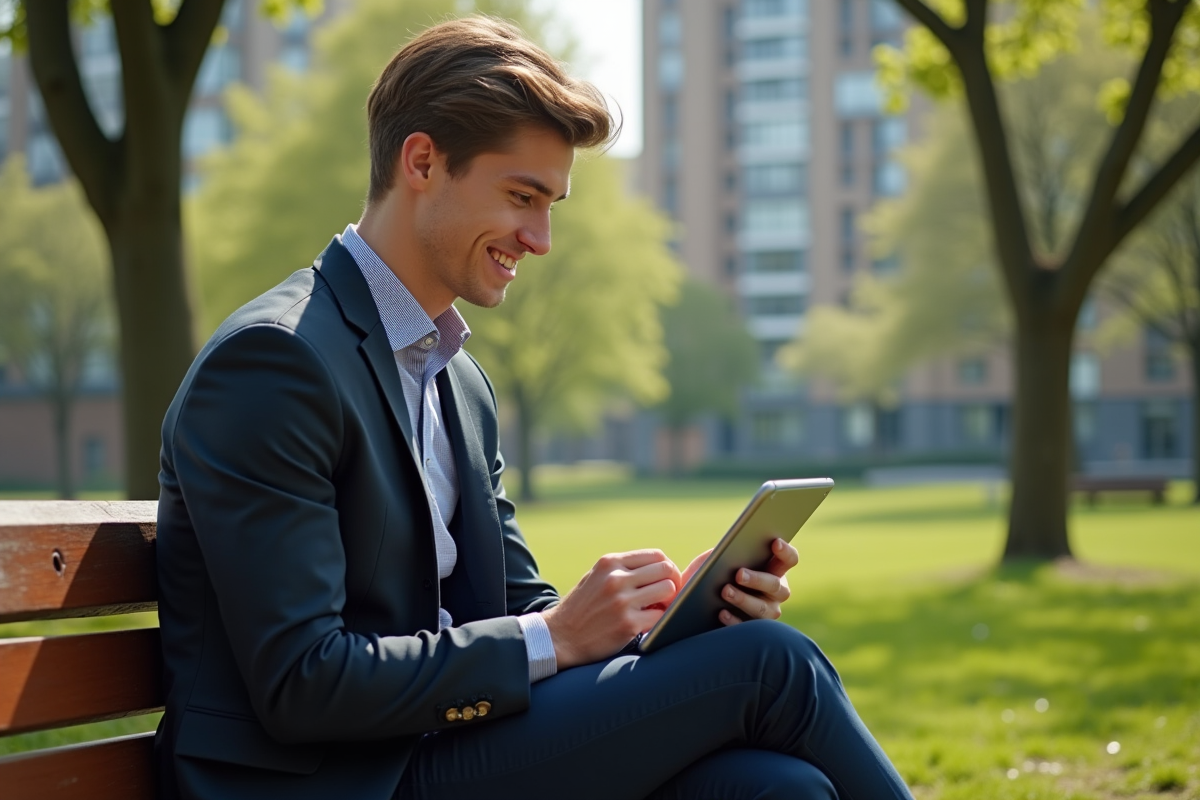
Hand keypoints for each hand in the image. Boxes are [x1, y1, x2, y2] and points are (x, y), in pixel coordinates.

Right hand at [541, 550, 681, 669]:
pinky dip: (660, 620)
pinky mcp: (627, 624)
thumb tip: (659, 567)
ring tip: (659, 608)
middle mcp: (616, 578)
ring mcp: (622, 601)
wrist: (560, 637)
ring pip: (668, 589)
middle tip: (668, 596)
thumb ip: (622, 569)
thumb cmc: (581, 608)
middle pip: (666, 569)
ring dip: (669, 601)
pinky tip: (650, 623)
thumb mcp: (596, 577)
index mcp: (609, 563)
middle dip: (673, 582)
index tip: (665, 580)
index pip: (655, 555)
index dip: (666, 568)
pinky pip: (660, 616)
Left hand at [718, 537, 796, 625]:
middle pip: (775, 585)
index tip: (774, 543)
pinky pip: (746, 627)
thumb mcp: (720, 558)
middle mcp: (777, 593)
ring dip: (744, 599)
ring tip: (725, 591)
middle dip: (757, 579)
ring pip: (763, 609)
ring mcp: (767, 613)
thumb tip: (730, 551)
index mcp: (774, 569)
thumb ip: (729, 553)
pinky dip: (733, 620)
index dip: (785, 552)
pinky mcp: (752, 631)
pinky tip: (722, 612)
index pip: (789, 560)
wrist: (699, 598)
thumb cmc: (715, 572)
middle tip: (738, 574)